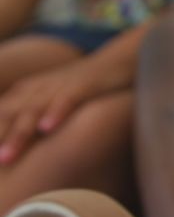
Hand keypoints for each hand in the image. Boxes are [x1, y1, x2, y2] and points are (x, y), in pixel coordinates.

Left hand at [0, 56, 125, 163]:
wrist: (119, 60)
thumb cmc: (83, 86)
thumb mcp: (50, 98)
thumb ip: (30, 114)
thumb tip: (15, 143)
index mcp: (28, 92)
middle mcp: (39, 88)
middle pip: (11, 115)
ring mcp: (61, 86)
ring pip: (34, 111)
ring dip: (19, 134)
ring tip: (6, 156)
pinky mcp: (84, 85)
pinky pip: (68, 100)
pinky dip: (56, 113)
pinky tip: (48, 127)